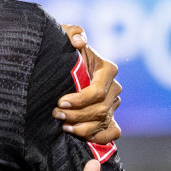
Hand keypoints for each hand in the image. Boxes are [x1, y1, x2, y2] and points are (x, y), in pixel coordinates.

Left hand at [55, 25, 120, 143]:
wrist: (59, 69)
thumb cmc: (61, 52)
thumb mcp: (62, 37)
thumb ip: (71, 33)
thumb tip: (79, 42)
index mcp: (106, 69)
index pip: (97, 91)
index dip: (80, 99)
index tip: (61, 102)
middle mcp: (113, 87)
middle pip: (100, 109)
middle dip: (76, 115)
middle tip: (57, 114)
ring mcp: (113, 104)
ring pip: (103, 122)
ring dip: (82, 128)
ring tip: (63, 125)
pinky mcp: (109, 118)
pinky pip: (112, 133)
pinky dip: (100, 137)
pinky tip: (82, 137)